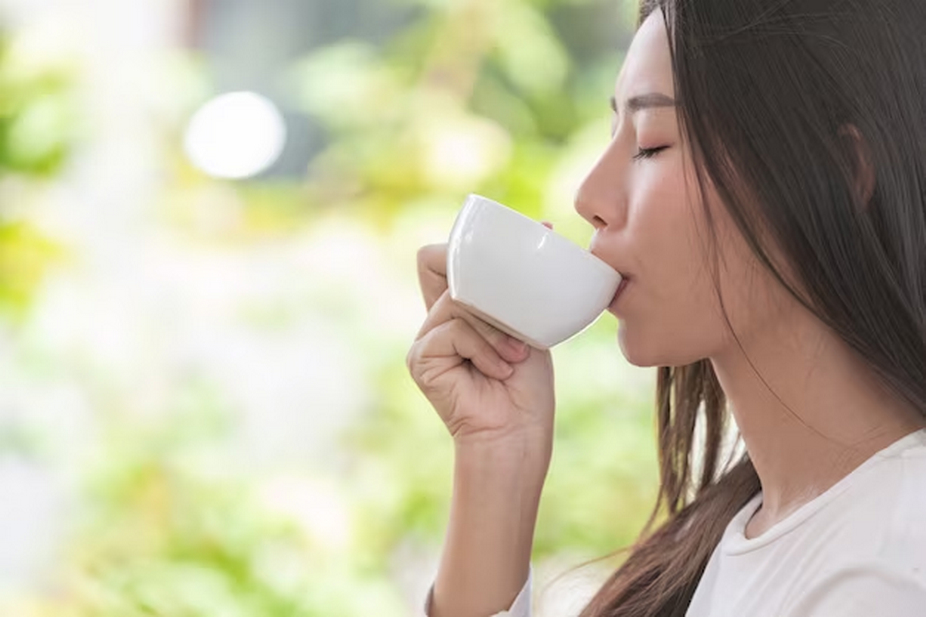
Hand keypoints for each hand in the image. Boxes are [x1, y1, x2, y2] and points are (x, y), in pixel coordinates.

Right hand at [407, 225, 556, 452]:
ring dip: (495, 329)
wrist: (516, 434)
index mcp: (457, 311)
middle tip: (518, 325)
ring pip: (459, 301)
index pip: (441, 258)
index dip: (469, 249)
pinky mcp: (420, 358)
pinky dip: (484, 347)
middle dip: (494, 295)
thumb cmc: (525, 388)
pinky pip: (455, 329)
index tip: (519, 249)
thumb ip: (514, 288)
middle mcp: (436, 320)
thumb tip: (545, 227)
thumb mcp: (526, 324)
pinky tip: (498, 369)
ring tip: (513, 355)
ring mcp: (424, 339)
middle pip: (452, 270)